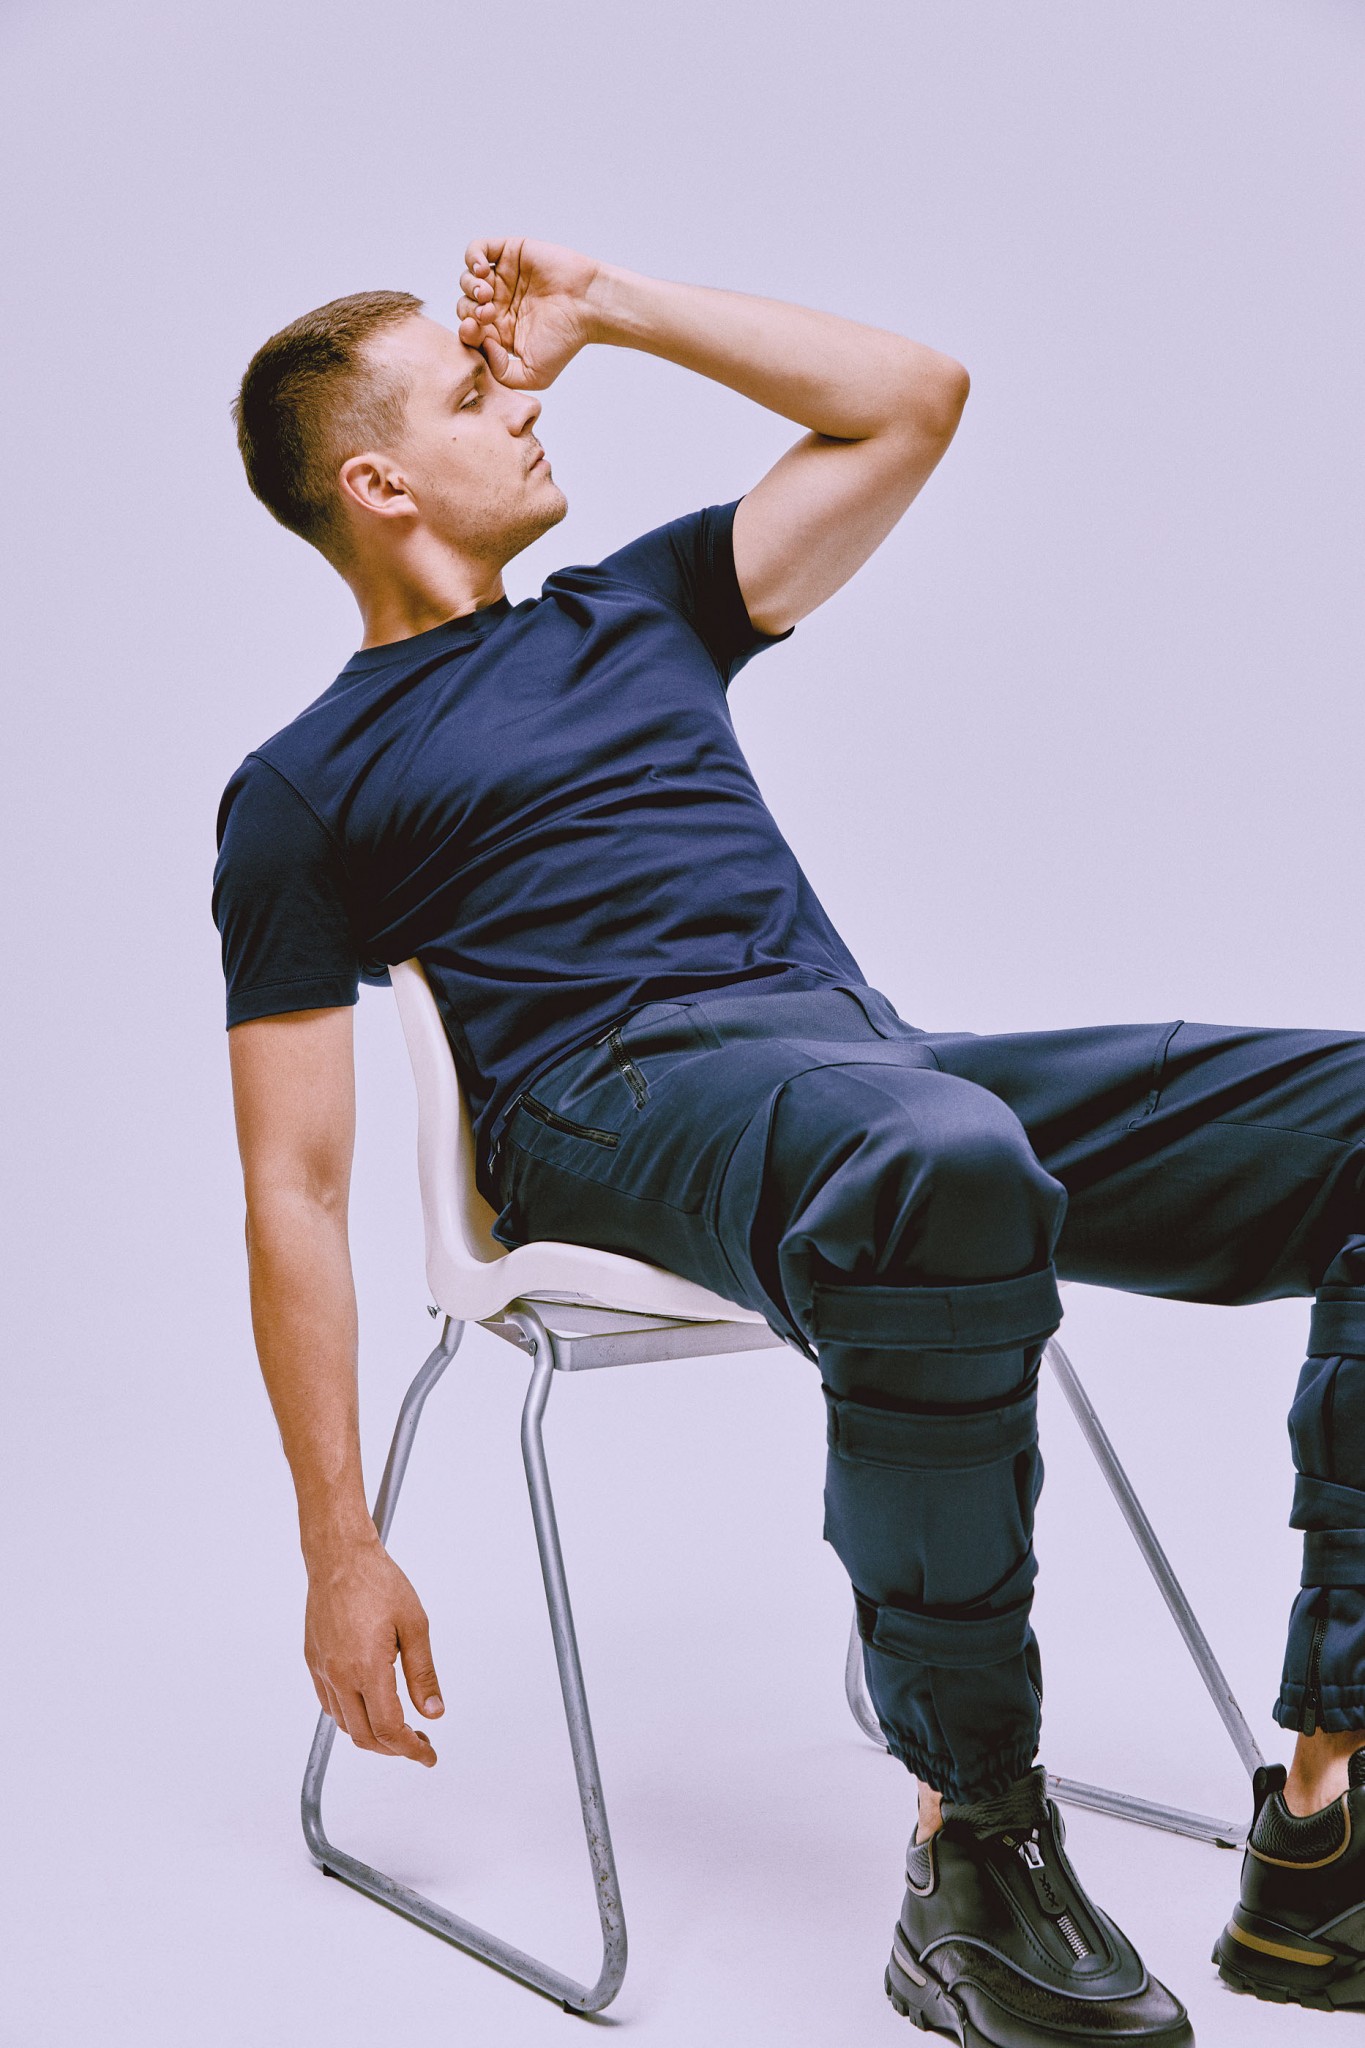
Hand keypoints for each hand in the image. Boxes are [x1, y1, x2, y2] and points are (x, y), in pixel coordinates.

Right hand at [305, 1535, 442, 1764]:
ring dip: (372, 1735)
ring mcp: (322, 1669)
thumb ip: (423, 1674)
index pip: (389, 1729)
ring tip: (400, 1726)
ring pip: (344, 1724)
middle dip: (394, 1749)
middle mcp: (339, 1675)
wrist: (338, 1556)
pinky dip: (351, 1717)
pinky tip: (371, 1705)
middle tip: (420, 1743)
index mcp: (366, 1668)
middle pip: (365, 1736)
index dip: (410, 1749)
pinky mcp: (313, 1660)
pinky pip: (330, 1704)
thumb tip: (433, 1713)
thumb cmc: (378, 1582)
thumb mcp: (415, 1625)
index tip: (428, 1755)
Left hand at [457, 236, 602, 389]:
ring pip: (468, 280)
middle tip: (488, 313)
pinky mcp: (509, 254)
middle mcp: (500, 304)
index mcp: (501, 332)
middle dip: (469, 310)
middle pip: (465, 305)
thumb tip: (483, 346)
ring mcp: (504, 278)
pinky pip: (476, 250)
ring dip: (470, 287)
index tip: (477, 330)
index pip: (469, 332)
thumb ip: (502, 374)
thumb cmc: (566, 341)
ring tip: (488, 293)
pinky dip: (472, 258)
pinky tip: (482, 270)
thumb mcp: (534, 376)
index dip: (466, 331)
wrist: (588, 307)